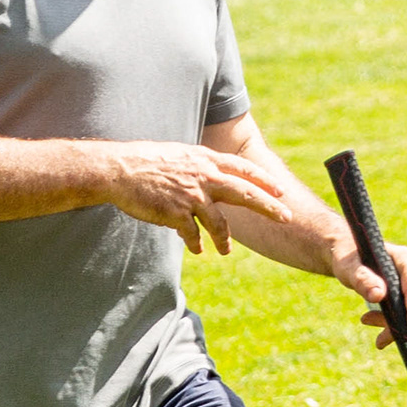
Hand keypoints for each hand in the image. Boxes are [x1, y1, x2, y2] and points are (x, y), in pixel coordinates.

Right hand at [103, 142, 290, 254]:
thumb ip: (199, 165)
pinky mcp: (177, 214)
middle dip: (269, 207)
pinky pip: (193, 234)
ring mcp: (191, 196)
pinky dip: (196, 243)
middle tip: (286, 218)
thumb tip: (212, 175)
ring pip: (219, 223)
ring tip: (225, 251)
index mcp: (205, 160)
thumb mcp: (179, 155)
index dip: (264, 181)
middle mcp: (203, 176)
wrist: (119, 170)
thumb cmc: (145, 161)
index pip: (243, 169)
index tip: (280, 192)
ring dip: (224, 240)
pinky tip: (196, 249)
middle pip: (245, 193)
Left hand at [344, 240, 406, 349]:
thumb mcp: (349, 268)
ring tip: (365, 320)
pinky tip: (373, 325)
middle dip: (400, 322)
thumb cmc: (349, 259)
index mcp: (405, 258)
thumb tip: (378, 295)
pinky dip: (391, 323)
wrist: (351, 258)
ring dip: (391, 323)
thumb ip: (362, 279)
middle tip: (380, 340)